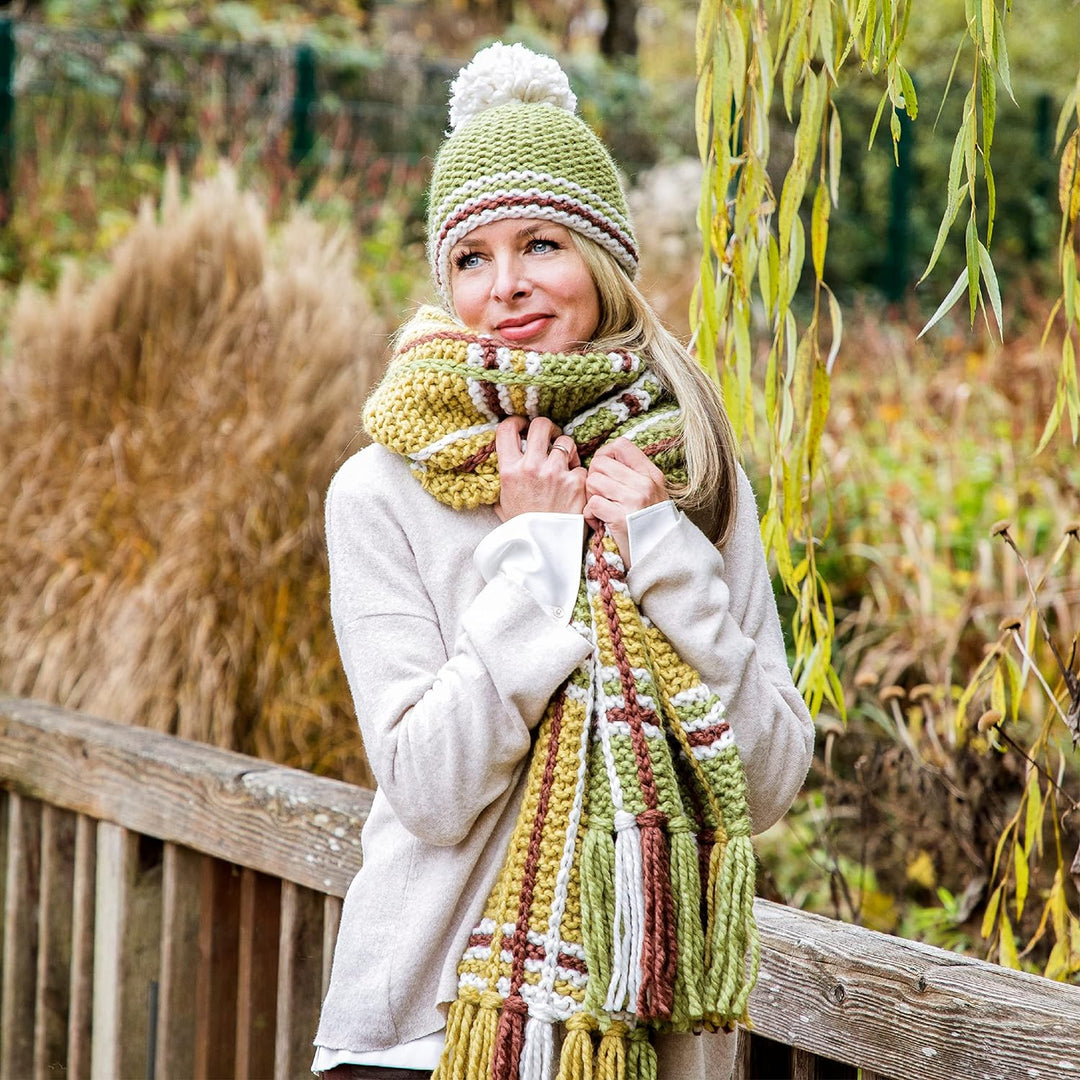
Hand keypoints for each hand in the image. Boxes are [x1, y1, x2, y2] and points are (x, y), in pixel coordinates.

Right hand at [494, 416, 586, 519]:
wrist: (542, 550)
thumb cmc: (522, 528)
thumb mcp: (503, 502)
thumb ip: (505, 481)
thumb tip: (505, 466)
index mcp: (509, 470)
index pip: (507, 429)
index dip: (516, 421)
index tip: (522, 426)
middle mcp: (531, 467)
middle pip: (541, 425)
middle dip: (547, 428)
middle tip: (550, 438)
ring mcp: (556, 473)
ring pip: (566, 441)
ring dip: (566, 449)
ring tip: (565, 464)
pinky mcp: (577, 482)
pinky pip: (581, 465)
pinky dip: (579, 473)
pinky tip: (575, 486)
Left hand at [584, 438, 667, 565]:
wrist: (662, 558)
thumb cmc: (651, 526)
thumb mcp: (653, 494)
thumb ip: (634, 476)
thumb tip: (607, 459)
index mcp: (651, 474)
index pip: (621, 445)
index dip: (605, 455)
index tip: (604, 471)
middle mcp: (644, 484)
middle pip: (600, 463)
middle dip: (593, 478)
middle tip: (599, 495)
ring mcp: (633, 500)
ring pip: (593, 481)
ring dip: (590, 497)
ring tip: (599, 509)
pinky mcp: (620, 518)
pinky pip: (591, 504)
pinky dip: (590, 515)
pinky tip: (599, 523)